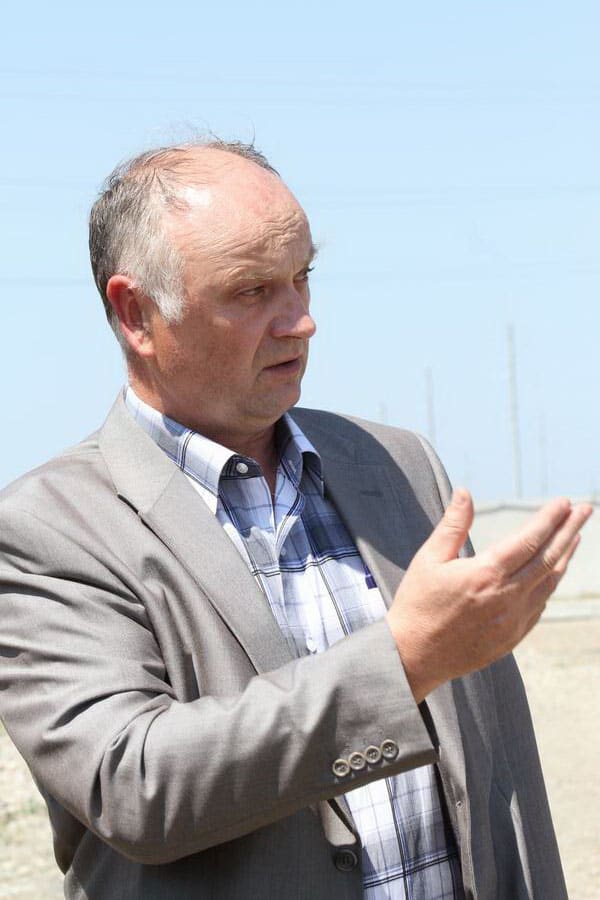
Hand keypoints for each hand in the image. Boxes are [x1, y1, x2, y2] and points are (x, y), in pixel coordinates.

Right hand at [386, 489, 592, 702]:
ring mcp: (513, 621)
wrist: (413, 656)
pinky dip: (550, 584)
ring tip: (576, 537)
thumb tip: (465, 493)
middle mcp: (506, 598)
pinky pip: (540, 606)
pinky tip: (553, 573)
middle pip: (549, 558)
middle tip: (585, 510)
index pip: (529, 540)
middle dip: (569, 531)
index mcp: (485, 574)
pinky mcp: (512, 638)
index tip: (564, 502)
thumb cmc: (417, 604)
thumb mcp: (429, 559)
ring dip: (565, 557)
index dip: (550, 519)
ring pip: (549, 583)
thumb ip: (453, 525)